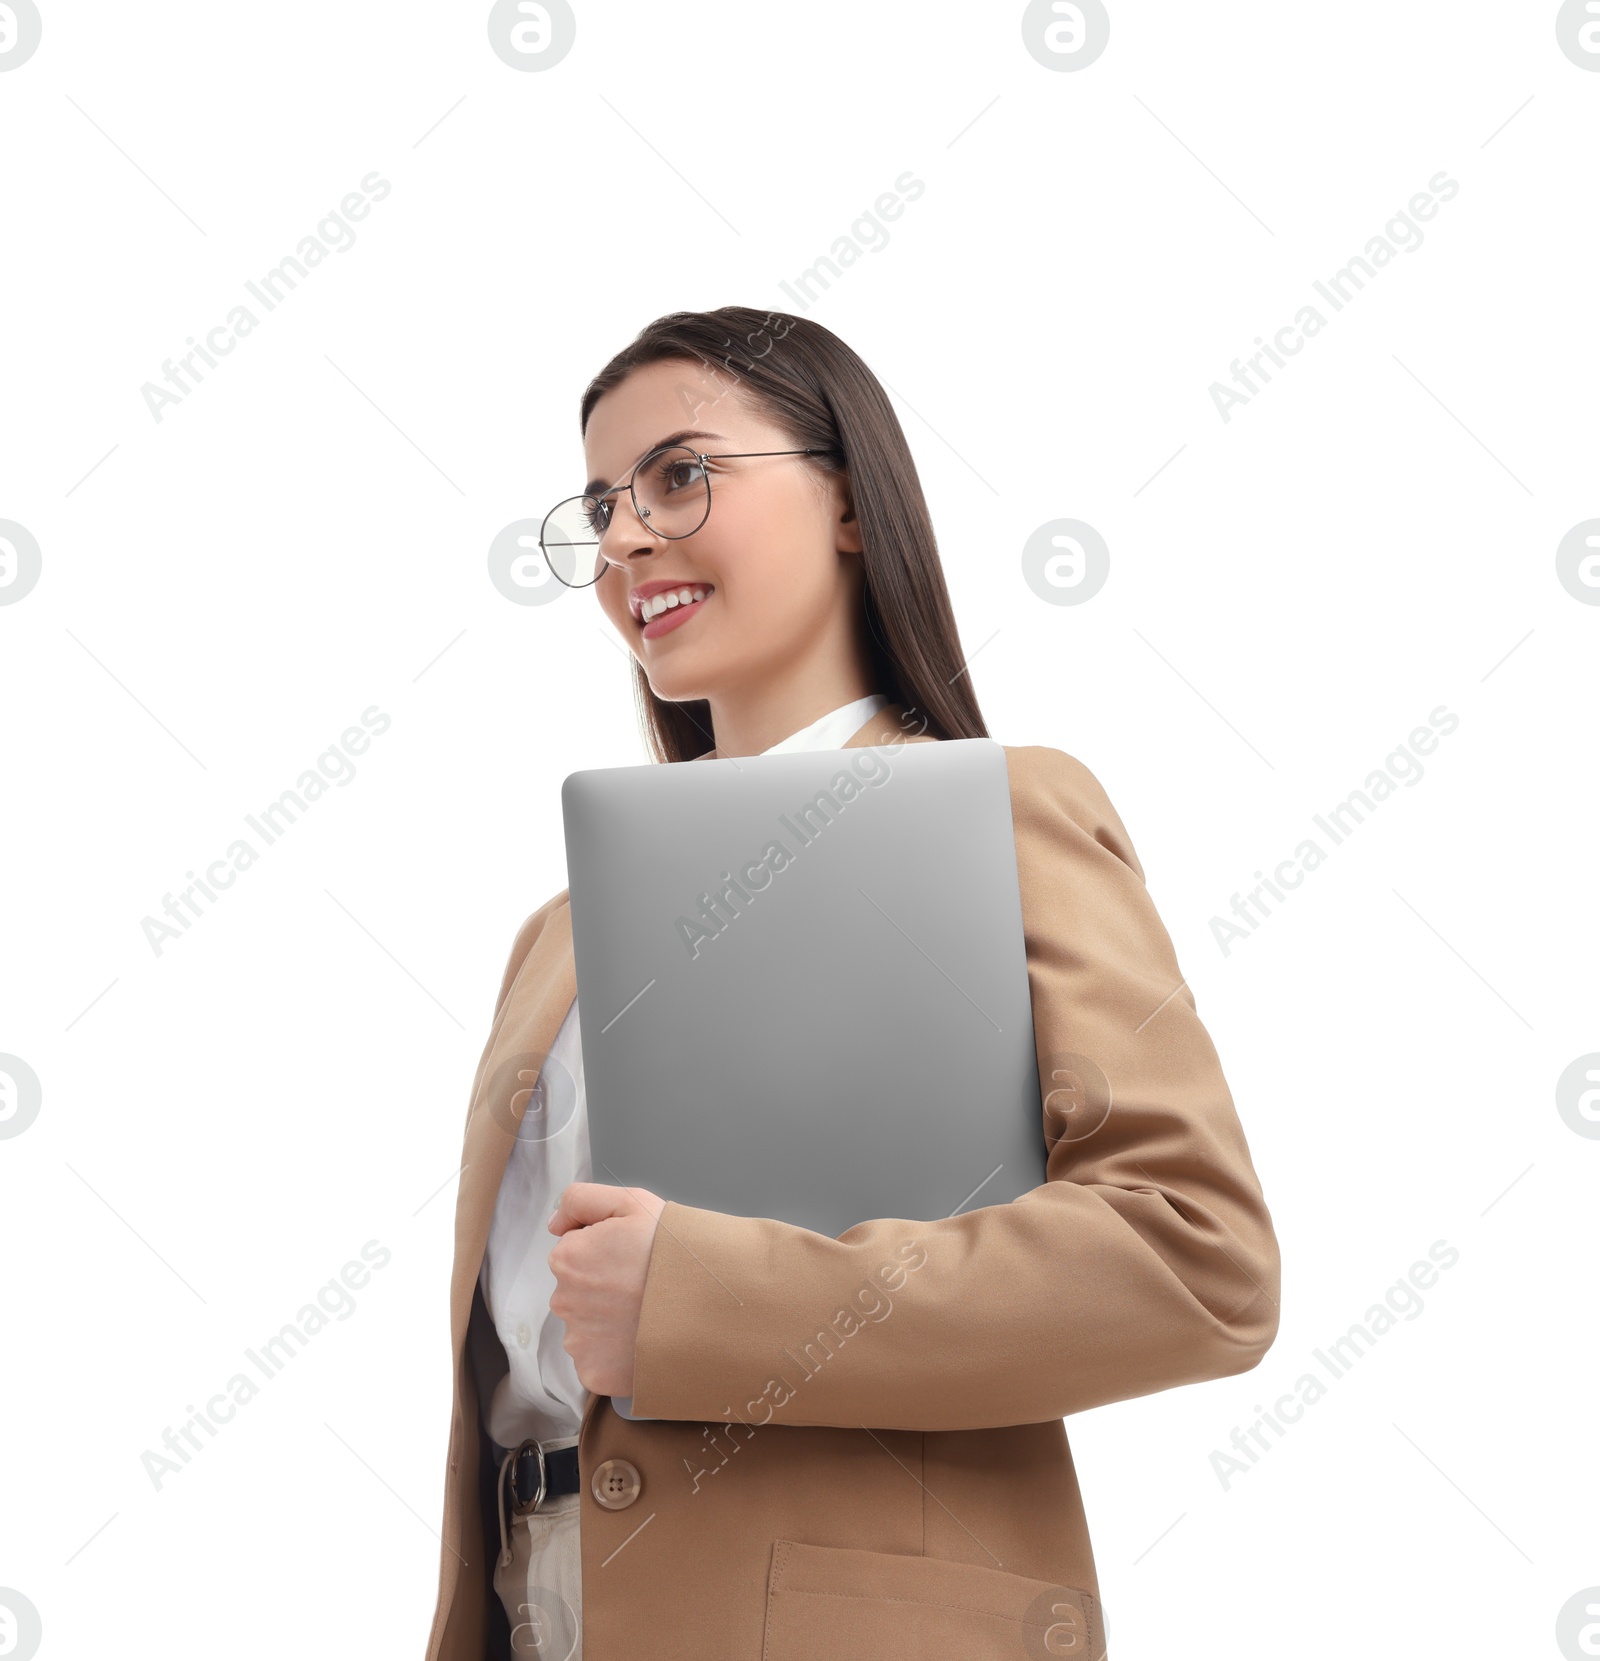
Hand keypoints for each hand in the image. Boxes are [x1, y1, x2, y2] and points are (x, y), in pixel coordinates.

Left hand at [547, 1181, 665, 1396]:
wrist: (708, 1305)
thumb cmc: (673, 1251)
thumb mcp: (631, 1202)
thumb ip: (580, 1200)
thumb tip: (554, 1223)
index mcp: (567, 1258)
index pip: (574, 1252)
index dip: (605, 1251)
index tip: (631, 1256)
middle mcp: (563, 1302)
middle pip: (578, 1290)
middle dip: (603, 1287)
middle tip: (641, 1284)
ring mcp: (578, 1342)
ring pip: (588, 1326)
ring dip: (609, 1321)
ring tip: (646, 1312)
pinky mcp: (594, 1374)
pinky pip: (598, 1359)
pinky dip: (616, 1353)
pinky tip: (642, 1338)